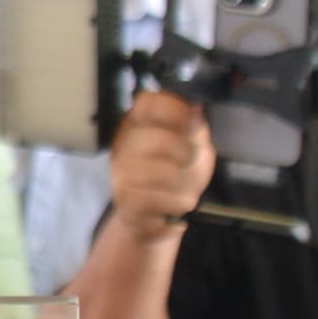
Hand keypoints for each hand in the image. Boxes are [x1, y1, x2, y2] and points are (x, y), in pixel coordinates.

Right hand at [102, 93, 213, 239]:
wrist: (151, 214)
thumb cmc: (174, 172)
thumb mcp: (190, 143)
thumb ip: (193, 125)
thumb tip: (196, 108)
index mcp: (138, 122)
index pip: (149, 103)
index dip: (176, 110)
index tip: (195, 123)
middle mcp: (123, 145)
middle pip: (159, 140)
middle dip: (186, 154)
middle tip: (191, 163)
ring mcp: (121, 175)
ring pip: (163, 175)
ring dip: (185, 185)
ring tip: (185, 189)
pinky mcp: (127, 203)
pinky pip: (161, 201)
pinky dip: (177, 205)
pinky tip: (175, 205)